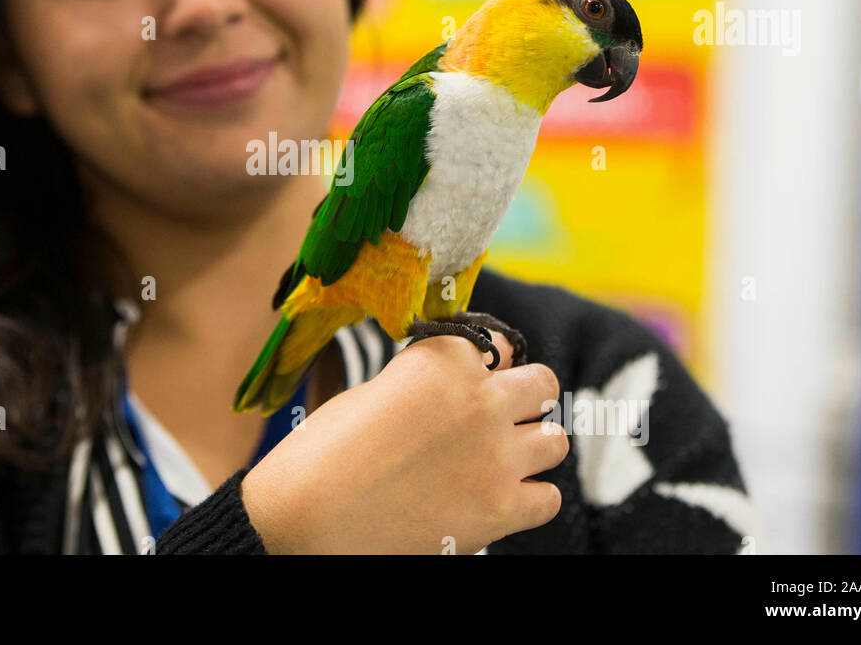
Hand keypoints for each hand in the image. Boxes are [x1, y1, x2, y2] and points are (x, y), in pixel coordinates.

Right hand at [240, 325, 566, 552]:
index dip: (489, 361)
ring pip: (555, 440)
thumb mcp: (374, 392)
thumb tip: (458, 383)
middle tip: (498, 418)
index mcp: (442, 361)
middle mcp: (479, 400)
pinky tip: (498, 498)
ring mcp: (496, 456)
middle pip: (543, 384)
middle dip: (524, 398)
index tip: (479, 375)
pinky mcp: (501, 510)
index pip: (498, 343)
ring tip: (499, 460)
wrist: (305, 518)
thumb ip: (427, 381)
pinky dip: (529, 499)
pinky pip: (548, 498)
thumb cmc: (323, 452)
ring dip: (531, 448)